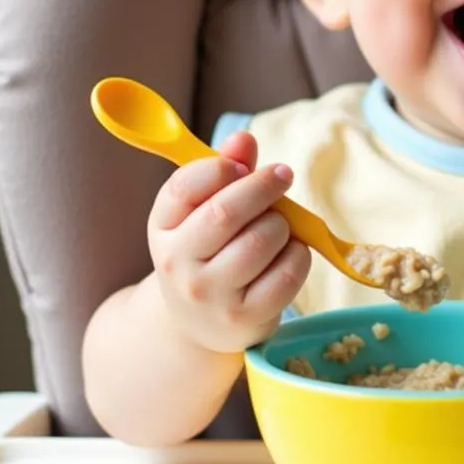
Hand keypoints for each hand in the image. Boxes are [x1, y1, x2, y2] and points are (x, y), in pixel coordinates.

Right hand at [147, 131, 310, 353]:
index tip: (243, 165)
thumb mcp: (204, 212)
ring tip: (279, 226)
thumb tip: (243, 138)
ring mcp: (210, 296)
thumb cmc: (211, 252)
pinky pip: (287, 272)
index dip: (219, 167)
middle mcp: (178, 264)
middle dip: (264, 186)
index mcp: (164, 228)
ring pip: (261, 240)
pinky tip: (290, 253)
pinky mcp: (244, 318)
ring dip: (283, 224)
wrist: (203, 324)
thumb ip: (225, 170)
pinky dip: (299, 254)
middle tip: (283, 175)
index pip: (183, 188)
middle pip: (226, 212)